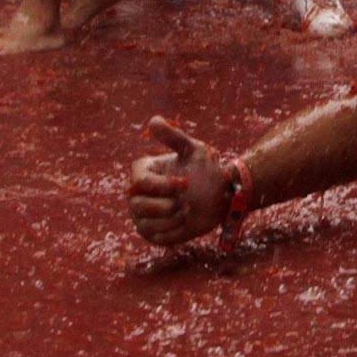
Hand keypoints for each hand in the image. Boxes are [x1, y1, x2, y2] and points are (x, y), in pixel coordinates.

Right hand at [127, 116, 233, 247]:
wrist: (219, 198)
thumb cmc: (205, 171)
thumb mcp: (193, 150)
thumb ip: (173, 137)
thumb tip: (153, 120)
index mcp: (142, 172)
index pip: (139, 182)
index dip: (163, 185)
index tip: (186, 183)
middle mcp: (137, 194)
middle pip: (138, 205)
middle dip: (167, 205)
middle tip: (187, 200)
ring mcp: (142, 215)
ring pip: (146, 223)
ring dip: (173, 217)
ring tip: (188, 209)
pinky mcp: (151, 233)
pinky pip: (156, 236)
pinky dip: (174, 230)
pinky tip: (186, 221)